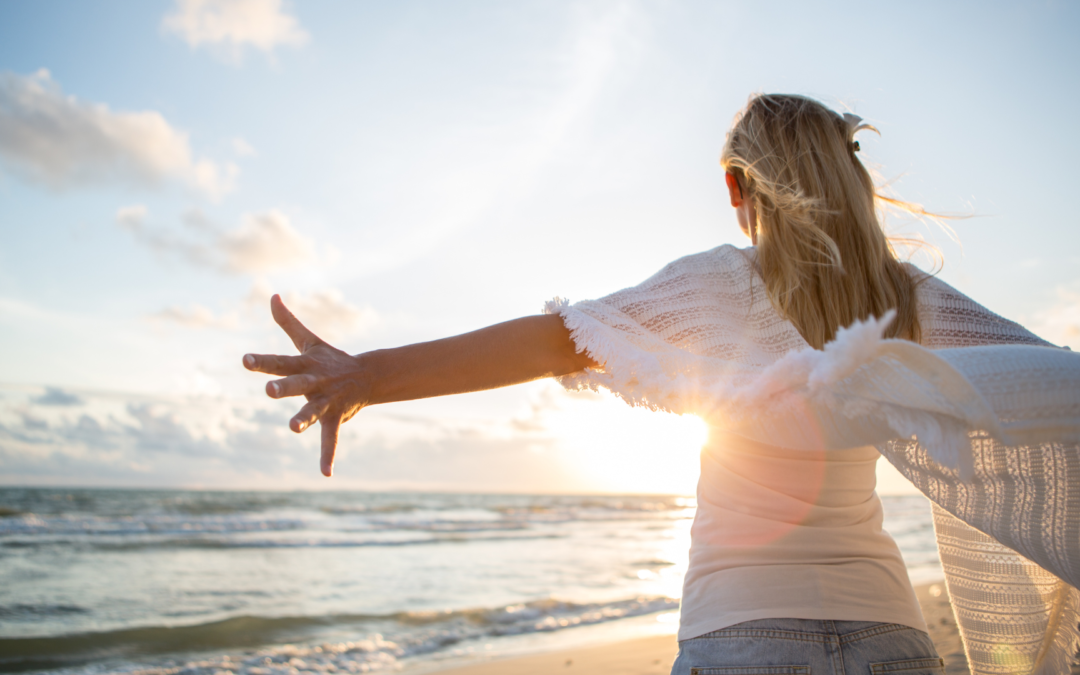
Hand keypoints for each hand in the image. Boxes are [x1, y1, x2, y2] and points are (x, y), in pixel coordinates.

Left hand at [243, 294, 369, 476]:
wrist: (368, 376)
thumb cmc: (331, 359)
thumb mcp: (309, 341)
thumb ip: (288, 322)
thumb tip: (272, 296)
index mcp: (305, 365)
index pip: (279, 361)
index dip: (262, 361)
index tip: (244, 360)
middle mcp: (315, 382)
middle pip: (296, 384)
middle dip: (283, 387)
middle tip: (269, 390)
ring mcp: (326, 401)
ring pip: (313, 411)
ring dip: (304, 419)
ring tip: (293, 428)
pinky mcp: (336, 418)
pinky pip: (331, 439)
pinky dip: (328, 456)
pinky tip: (325, 473)